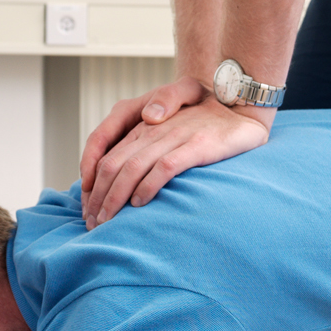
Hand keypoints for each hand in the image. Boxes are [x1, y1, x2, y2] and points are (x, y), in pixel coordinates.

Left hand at [81, 92, 271, 226]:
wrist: (243, 107)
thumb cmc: (204, 120)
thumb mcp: (170, 127)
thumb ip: (144, 145)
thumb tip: (122, 179)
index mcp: (143, 126)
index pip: (105, 155)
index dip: (92, 185)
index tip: (87, 210)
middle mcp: (154, 129)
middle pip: (113, 165)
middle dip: (98, 197)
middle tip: (93, 224)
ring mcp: (176, 136)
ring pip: (133, 168)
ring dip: (116, 197)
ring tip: (107, 221)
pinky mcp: (198, 145)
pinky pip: (165, 167)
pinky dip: (148, 186)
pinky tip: (139, 204)